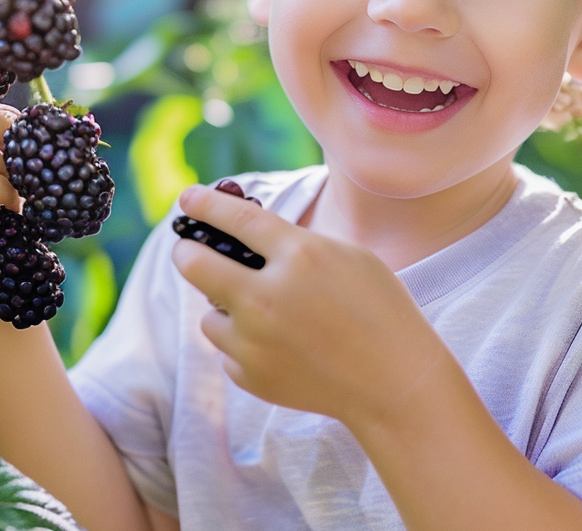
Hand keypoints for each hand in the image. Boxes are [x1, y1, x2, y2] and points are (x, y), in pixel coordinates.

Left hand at [171, 184, 453, 430]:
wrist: (395, 383)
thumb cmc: (380, 311)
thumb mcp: (348, 256)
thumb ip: (295, 243)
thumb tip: (246, 234)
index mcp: (298, 256)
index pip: (235, 218)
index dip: (204, 203)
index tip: (187, 197)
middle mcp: (266, 298)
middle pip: (195, 264)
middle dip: (187, 252)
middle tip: (190, 251)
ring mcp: (255, 343)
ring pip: (209, 316)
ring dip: (227, 309)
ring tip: (266, 316)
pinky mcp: (251, 378)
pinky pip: (228, 352)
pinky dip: (245, 347)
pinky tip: (282, 348)